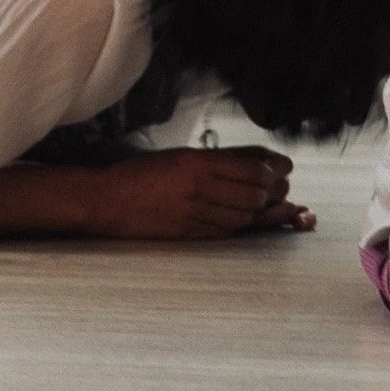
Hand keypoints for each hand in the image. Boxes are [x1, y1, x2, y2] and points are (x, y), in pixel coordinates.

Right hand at [88, 147, 310, 239]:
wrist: (107, 200)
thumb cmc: (143, 174)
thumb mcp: (182, 156)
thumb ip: (221, 159)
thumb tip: (262, 161)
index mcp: (197, 164)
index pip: (253, 170)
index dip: (274, 171)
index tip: (282, 168)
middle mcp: (198, 189)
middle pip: (254, 195)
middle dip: (273, 192)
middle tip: (279, 186)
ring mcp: (194, 215)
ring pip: (245, 217)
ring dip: (261, 211)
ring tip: (266, 202)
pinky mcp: (189, 234)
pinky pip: (227, 232)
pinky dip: (243, 225)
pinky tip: (247, 218)